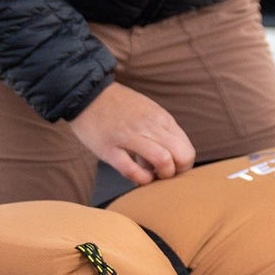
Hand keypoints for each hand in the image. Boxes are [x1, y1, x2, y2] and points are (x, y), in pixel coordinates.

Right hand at [69, 81, 196, 184]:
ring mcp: (129, 137)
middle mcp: (150, 127)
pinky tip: (138, 177)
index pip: (187, 149)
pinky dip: (141, 179)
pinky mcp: (108, 149)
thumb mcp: (150, 112)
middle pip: (182, 156)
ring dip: (162, 175)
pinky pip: (132, 170)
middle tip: (164, 174)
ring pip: (163, 160)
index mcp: (162, 119)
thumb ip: (162, 132)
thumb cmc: (120, 107)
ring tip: (152, 175)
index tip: (172, 168)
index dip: (183, 165)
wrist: (87, 95)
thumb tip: (172, 157)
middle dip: (177, 172)